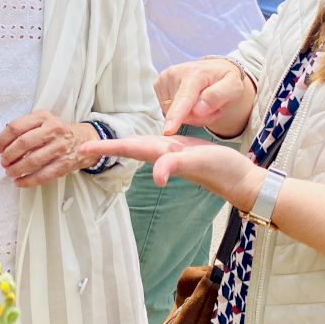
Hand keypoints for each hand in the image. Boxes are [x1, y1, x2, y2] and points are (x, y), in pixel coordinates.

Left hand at [0, 110, 99, 188]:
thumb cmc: (59, 132)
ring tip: (10, 172)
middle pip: (23, 143)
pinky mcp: (65, 163)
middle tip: (3, 162)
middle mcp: (52, 130)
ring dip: (16, 169)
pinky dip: (28, 181)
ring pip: (32, 160)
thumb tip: (3, 143)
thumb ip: (26, 127)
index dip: (3, 139)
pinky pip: (43, 175)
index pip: (16, 126)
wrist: (85, 140)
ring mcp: (60, 147)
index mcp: (43, 117)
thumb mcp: (44, 121)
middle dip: (8, 155)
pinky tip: (20, 182)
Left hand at [78, 134, 261, 208]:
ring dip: (122, 146)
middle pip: (129, 148)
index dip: (106, 149)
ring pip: (141, 147)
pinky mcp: (184, 152)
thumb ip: (176, 166)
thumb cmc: (223, 172)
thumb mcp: (199, 164)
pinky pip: (158, 146)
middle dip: (107, 148)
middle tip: (82, 147)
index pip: (127, 149)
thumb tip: (156, 176)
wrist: (243, 180)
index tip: (82, 150)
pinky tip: (142, 143)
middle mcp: (164, 155)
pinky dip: (145, 143)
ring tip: (104, 146)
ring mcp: (173, 154)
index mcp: (162, 154)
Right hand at [156, 58, 253, 137]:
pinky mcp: (158, 84)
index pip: (185, 98)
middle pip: (181, 112)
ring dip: (189, 116)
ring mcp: (164, 78)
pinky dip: (180, 112)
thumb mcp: (234, 87)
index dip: (176, 115)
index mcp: (195, 73)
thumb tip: (198, 109)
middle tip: (214, 110)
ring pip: (172, 113)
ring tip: (203, 105)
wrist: (215, 70)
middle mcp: (175, 72)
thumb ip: (218, 96)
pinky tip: (191, 102)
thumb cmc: (226, 80)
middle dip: (197, 118)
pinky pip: (166, 109)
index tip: (168, 130)